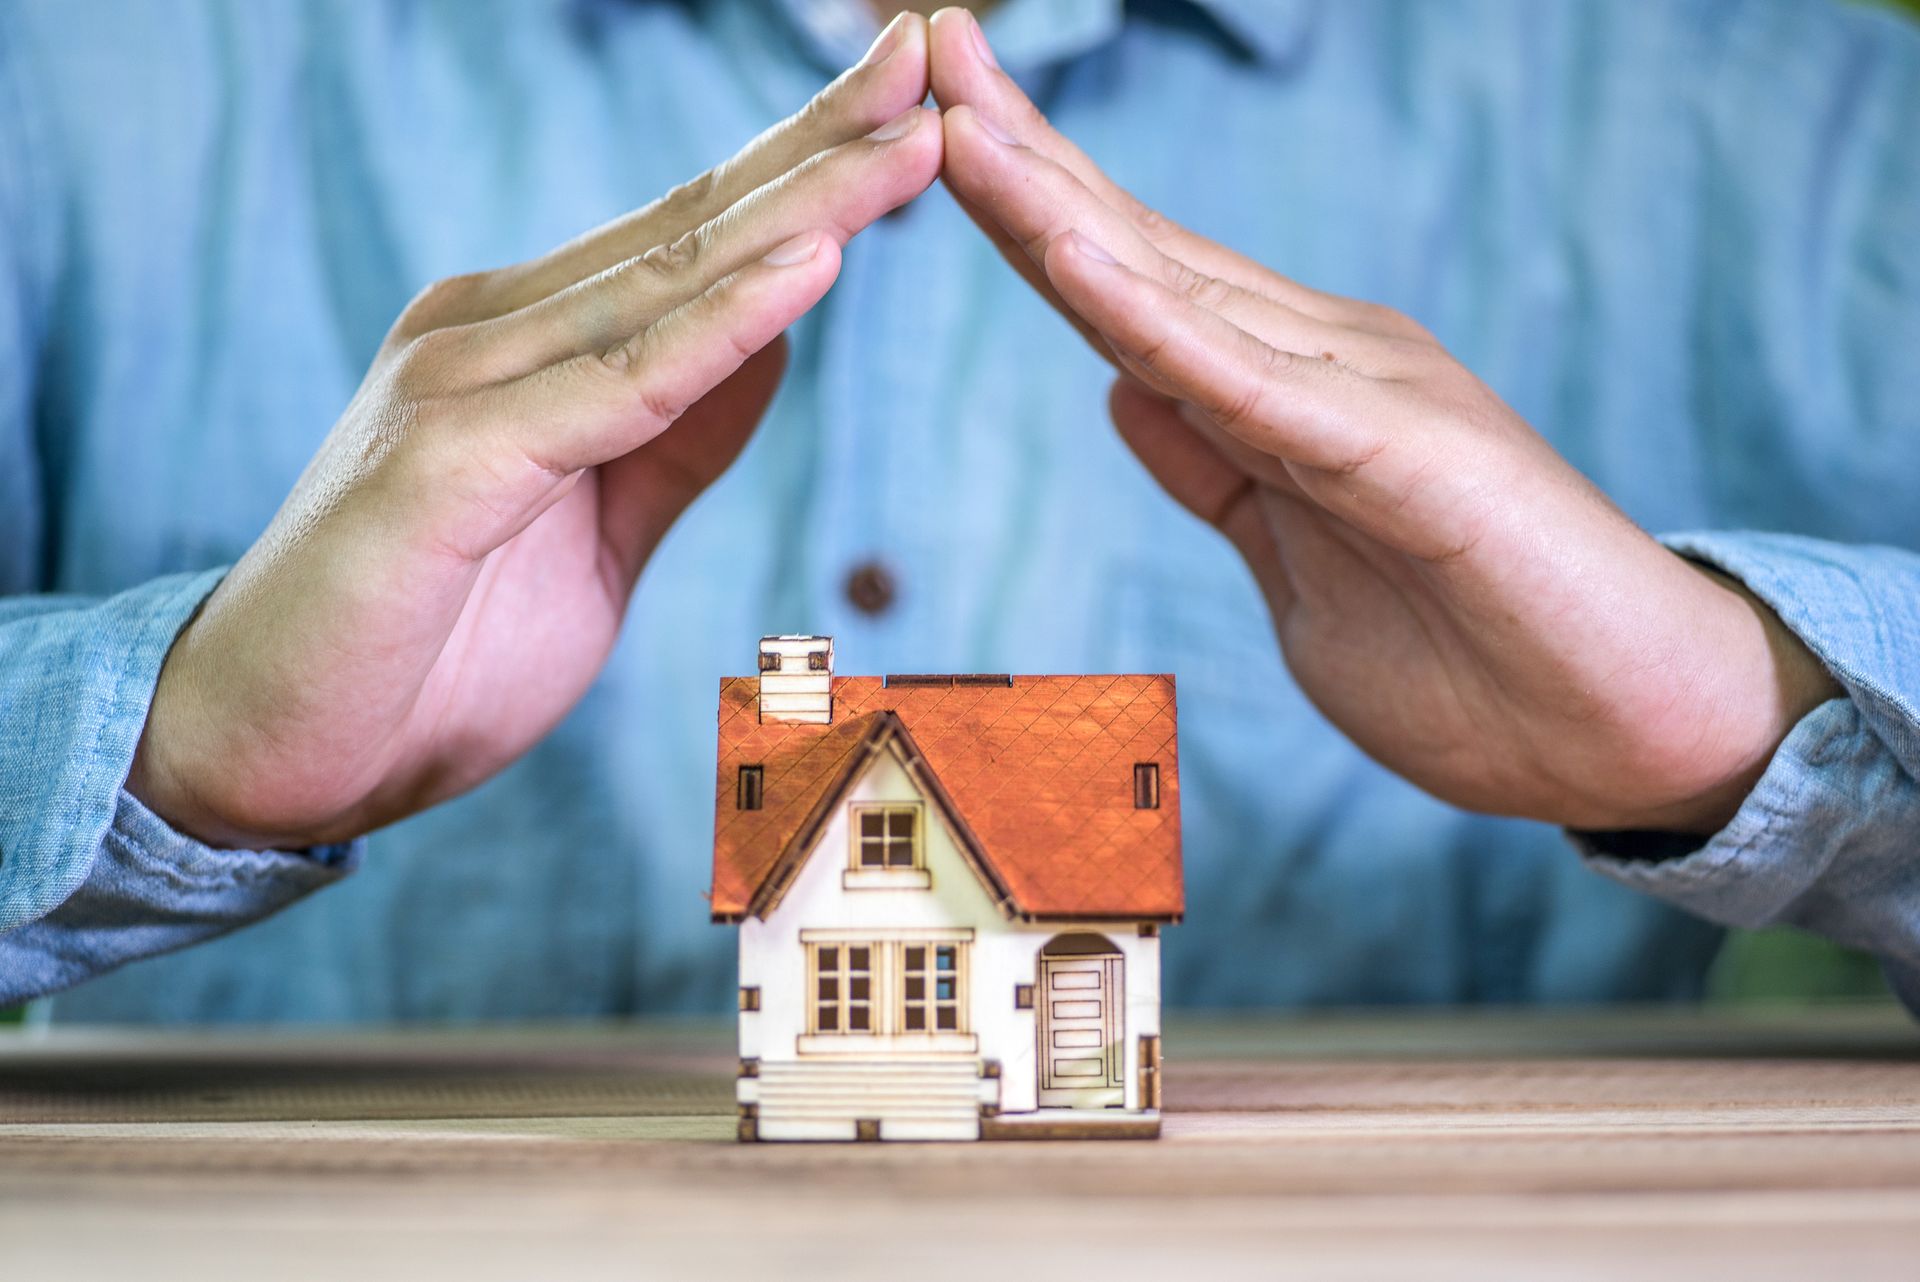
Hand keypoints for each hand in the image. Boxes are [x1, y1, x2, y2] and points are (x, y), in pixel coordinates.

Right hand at [128, 15, 942, 848]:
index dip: (803, 172)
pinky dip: (720, 329)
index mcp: (526, 344)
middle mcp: (492, 335)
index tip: (910, 112)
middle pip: (689, 231)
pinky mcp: (448, 465)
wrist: (268, 749)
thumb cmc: (427, 647)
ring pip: (665, 286)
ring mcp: (464, 388)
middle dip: (820, 148)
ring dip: (800, 212)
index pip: (690, 241)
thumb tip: (775, 344)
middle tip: (928, 57)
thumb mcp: (596, 531)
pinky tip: (811, 266)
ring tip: (910, 139)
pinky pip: (616, 390)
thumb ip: (676, 437)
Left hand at [929, 9, 1835, 832]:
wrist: (1628, 732)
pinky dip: (1153, 320)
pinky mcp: (1400, 452)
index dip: (1034, 208)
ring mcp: (1362, 394)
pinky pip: (1247, 383)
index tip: (944, 135)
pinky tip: (1069, 254)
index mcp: (1287, 390)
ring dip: (1060, 206)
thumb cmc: (1474, 660)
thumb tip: (1128, 392)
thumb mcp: (1291, 560)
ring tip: (962, 118)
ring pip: (1178, 291)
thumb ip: (1217, 472)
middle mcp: (1318, 361)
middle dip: (1025, 157)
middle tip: (930, 48)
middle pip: (1139, 251)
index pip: (1132, 284)